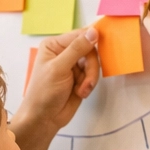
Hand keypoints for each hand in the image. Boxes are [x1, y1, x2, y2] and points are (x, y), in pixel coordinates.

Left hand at [12, 26, 102, 149]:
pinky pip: (93, 75)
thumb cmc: (45, 92)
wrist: (44, 118)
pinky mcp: (80, 78)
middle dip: (91, 67)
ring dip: (90, 78)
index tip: (105, 44)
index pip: (79, 35)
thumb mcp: (59, 68)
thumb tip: (93, 31)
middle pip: (90, 50)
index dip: (92, 39)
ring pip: (93, 63)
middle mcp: (64, 52)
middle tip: (87, 82)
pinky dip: (89, 85)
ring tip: (82, 90)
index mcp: (54, 45)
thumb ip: (77, 49)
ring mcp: (73, 66)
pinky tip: (80, 93)